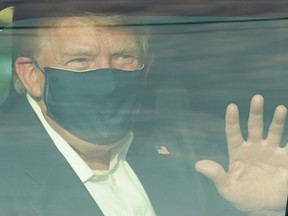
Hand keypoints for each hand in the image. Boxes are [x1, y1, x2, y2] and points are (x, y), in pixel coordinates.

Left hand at [195, 95, 287, 214]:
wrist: (263, 208)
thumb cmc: (242, 197)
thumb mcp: (227, 188)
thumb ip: (216, 175)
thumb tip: (198, 165)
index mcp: (238, 152)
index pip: (233, 133)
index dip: (232, 120)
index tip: (231, 107)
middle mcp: (254, 148)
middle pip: (254, 126)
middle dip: (256, 113)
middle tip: (257, 98)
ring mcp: (270, 152)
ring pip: (274, 132)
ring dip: (277, 120)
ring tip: (280, 109)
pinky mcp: (285, 160)